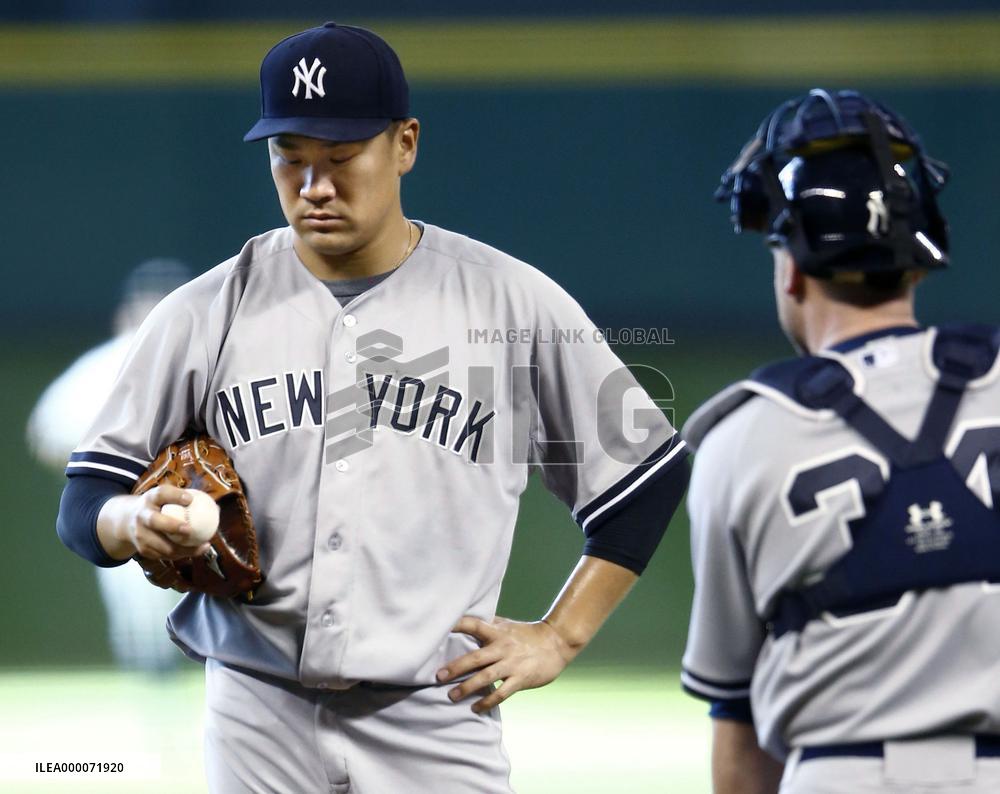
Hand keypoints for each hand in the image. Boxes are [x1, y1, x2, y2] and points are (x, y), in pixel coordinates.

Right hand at [106, 485, 211, 559]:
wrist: (127, 521)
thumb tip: (216, 508)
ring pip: (162, 545)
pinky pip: (164, 555)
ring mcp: (140, 534)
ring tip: (203, 546)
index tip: (190, 499)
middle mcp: (142, 515)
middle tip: (189, 529)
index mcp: (150, 498)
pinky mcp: (142, 549)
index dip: (175, 496)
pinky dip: (181, 555)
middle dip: (171, 526)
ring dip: (184, 548)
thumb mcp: (166, 498)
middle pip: (154, 521)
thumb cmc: (158, 507)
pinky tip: (197, 551)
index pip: (161, 494)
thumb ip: (187, 501)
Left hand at [436, 616, 576, 712]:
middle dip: (456, 667)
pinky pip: (502, 693)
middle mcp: (503, 648)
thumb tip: (468, 619)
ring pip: (486, 677)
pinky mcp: (521, 679)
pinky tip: (476, 708)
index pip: (474, 625)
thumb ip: (489, 625)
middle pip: (476, 657)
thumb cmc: (528, 634)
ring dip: (467, 688)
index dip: (458, 625)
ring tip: (452, 696)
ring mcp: (512, 664)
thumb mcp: (508, 626)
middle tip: (439, 676)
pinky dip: (487, 702)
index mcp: (498, 632)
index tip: (440, 628)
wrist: (557, 643)